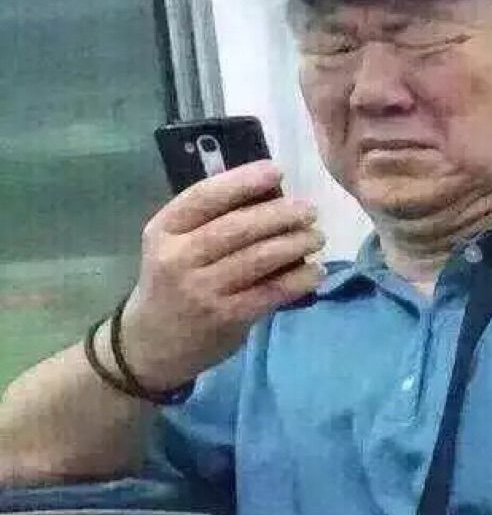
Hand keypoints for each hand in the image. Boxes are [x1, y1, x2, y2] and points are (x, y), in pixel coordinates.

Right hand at [119, 160, 325, 390]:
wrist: (151, 343)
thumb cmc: (173, 282)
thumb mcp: (175, 245)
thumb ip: (211, 220)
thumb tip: (271, 192)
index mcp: (164, 230)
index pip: (204, 197)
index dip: (242, 181)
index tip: (277, 170)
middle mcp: (178, 258)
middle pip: (238, 227)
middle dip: (280, 214)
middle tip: (310, 210)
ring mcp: (201, 290)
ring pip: (258, 258)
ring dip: (295, 243)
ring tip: (317, 236)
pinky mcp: (224, 318)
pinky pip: (269, 292)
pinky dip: (298, 280)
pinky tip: (316, 271)